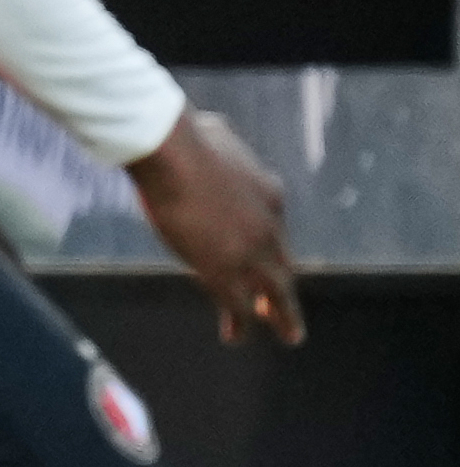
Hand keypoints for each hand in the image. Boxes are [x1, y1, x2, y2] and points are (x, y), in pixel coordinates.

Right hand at [128, 105, 301, 344]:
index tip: (259, 256)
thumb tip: (205, 129)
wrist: (175, 155)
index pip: (274, 227)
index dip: (267, 246)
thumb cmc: (186, 138)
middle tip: (291, 311)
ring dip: (283, 317)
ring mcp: (250, 253)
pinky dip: (240, 323)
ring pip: (276, 293)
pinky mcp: (225, 272)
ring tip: (291, 336)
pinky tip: (236, 336)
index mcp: (270, 195)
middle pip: (284, 266)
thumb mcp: (214, 134)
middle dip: (286, 290)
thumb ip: (217, 142)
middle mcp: (269, 228)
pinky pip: (238, 306)